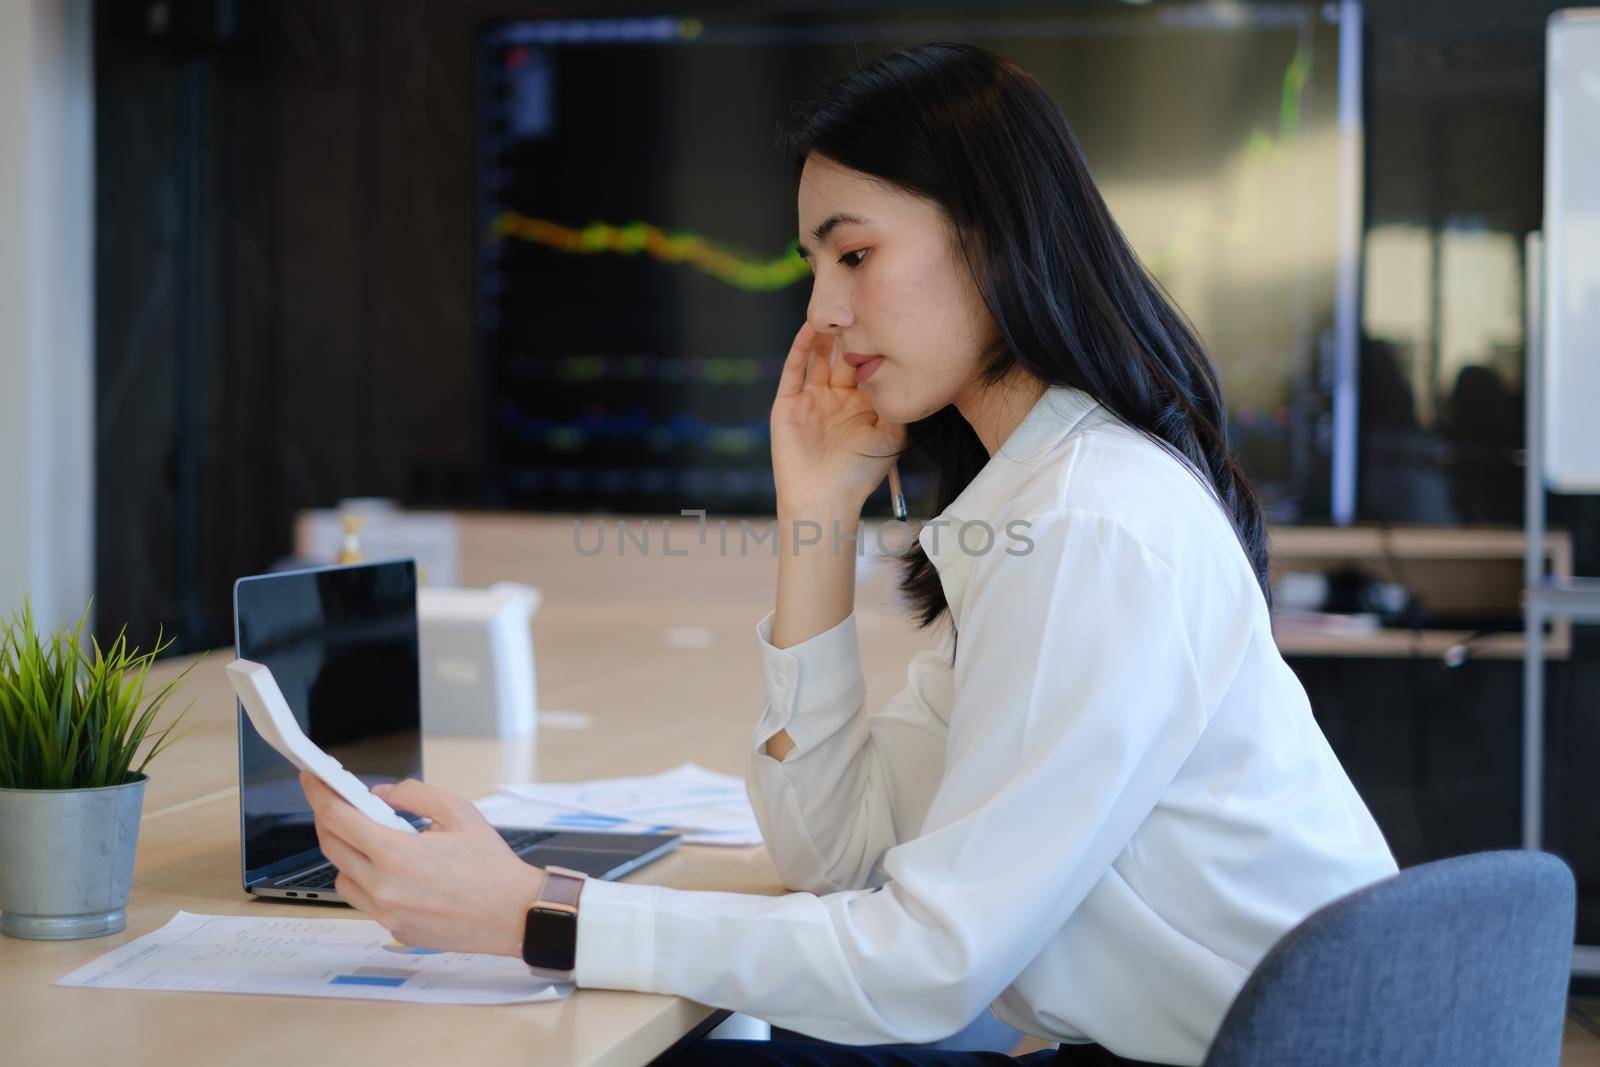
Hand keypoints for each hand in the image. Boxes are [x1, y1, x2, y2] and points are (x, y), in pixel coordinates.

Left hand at [299, 771, 543, 956]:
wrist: (513, 913)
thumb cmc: (491, 866)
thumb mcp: (458, 812)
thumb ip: (413, 795)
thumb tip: (380, 795)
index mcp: (397, 855)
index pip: (339, 818)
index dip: (319, 793)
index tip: (312, 778)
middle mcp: (384, 888)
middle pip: (331, 846)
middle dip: (327, 817)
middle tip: (335, 800)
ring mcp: (386, 913)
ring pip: (341, 876)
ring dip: (345, 852)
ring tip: (368, 837)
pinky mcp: (393, 929)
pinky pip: (362, 899)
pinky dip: (364, 878)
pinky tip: (387, 867)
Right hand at [770, 322, 905, 514]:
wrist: (824, 500)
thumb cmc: (859, 474)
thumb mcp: (890, 437)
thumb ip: (898, 405)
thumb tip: (912, 371)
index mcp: (861, 405)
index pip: (868, 365)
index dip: (875, 343)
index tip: (886, 315)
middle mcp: (836, 398)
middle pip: (843, 356)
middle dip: (850, 331)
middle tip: (860, 300)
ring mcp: (811, 399)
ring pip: (819, 357)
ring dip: (826, 333)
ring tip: (836, 307)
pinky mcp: (788, 403)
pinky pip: (794, 369)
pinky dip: (801, 347)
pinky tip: (812, 328)